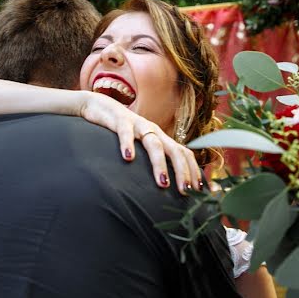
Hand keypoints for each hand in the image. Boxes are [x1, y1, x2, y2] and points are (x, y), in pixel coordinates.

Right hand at [81, 91, 201, 193]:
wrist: (99, 106)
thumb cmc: (121, 132)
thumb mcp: (139, 146)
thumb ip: (150, 161)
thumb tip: (164, 186)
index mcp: (160, 138)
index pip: (184, 153)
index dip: (193, 171)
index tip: (199, 190)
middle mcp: (153, 131)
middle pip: (174, 150)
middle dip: (182, 171)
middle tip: (185, 192)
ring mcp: (138, 125)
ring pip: (154, 144)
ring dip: (160, 164)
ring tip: (163, 183)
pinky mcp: (120, 120)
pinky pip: (125, 132)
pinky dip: (128, 144)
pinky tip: (128, 158)